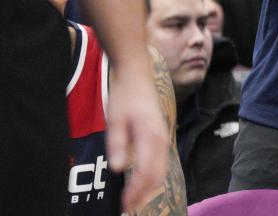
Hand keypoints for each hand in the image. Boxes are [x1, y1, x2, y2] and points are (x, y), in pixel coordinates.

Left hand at [106, 61, 169, 211]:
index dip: (135, 192)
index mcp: (150, 137)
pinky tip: (138, 181)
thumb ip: (117, 145)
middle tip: (126, 207)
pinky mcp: (160, 137)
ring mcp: (163, 139)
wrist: (136, 75)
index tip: (123, 205)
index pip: (145, 173)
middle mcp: (161, 141)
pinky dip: (151, 177)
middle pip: (157, 177)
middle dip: (143, 195)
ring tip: (132, 199)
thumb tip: (118, 169)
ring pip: (160, 172)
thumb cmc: (124, 96)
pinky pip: (160, 164)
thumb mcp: (115, 120)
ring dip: (148, 188)